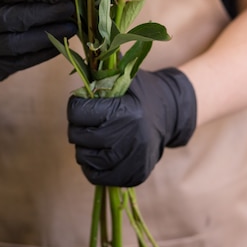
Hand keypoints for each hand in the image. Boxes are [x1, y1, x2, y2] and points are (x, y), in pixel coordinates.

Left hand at [67, 67, 196, 186]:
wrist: (171, 114)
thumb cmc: (141, 93)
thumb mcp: (124, 77)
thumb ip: (101, 75)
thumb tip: (80, 70)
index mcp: (126, 111)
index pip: (79, 112)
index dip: (76, 105)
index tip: (82, 102)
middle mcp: (130, 138)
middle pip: (79, 136)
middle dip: (78, 126)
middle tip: (87, 120)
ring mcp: (133, 160)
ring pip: (85, 159)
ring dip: (84, 147)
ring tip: (96, 135)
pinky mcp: (134, 175)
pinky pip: (97, 177)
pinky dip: (92, 166)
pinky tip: (101, 151)